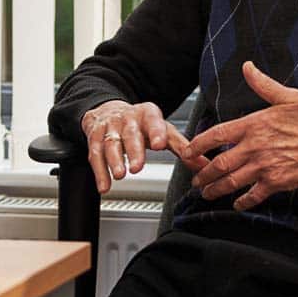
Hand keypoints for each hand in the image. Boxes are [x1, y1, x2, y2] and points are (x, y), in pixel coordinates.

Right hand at [80, 100, 203, 193]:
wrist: (108, 110)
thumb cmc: (140, 124)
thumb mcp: (162, 129)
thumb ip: (181, 147)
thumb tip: (203, 164)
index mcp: (148, 114)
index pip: (154, 121)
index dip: (156, 132)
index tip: (159, 144)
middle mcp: (127, 118)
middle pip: (130, 134)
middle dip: (133, 150)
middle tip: (137, 167)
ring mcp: (109, 127)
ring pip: (110, 143)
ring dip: (114, 160)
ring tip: (120, 175)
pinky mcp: (94, 136)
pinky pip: (95, 154)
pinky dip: (99, 172)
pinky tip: (104, 185)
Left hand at [185, 61, 297, 210]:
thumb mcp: (290, 97)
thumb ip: (264, 85)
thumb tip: (247, 67)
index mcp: (255, 124)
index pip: (217, 134)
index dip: (198, 145)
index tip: (188, 151)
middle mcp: (256, 146)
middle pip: (220, 163)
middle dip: (203, 173)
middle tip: (196, 179)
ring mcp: (266, 166)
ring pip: (232, 181)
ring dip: (216, 189)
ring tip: (208, 193)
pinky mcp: (278, 182)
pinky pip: (253, 195)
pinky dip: (243, 201)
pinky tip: (237, 203)